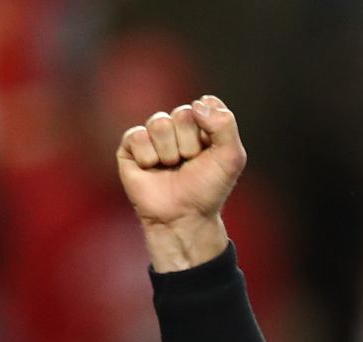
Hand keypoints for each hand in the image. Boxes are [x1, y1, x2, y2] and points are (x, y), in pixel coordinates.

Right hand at [116, 95, 245, 270]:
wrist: (184, 216)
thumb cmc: (208, 188)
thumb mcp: (231, 157)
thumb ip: (225, 125)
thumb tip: (198, 104)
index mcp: (202, 124)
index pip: (205, 105)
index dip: (209, 130)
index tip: (210, 151)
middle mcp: (177, 125)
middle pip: (183, 114)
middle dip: (189, 143)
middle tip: (189, 163)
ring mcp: (153, 134)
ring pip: (159, 123)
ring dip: (170, 152)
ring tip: (171, 167)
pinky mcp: (131, 146)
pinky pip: (138, 136)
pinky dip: (148, 158)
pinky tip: (152, 169)